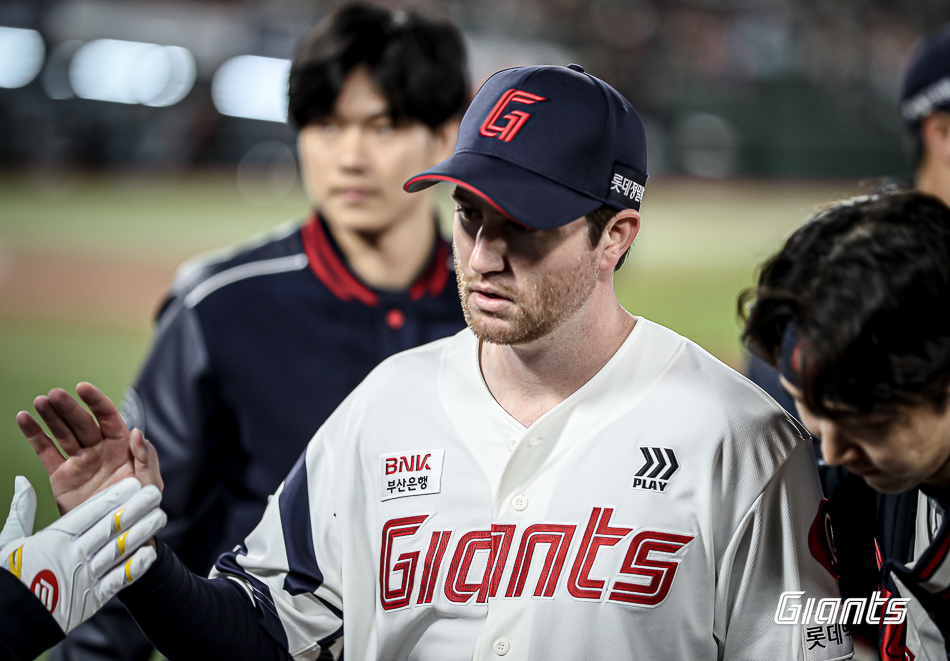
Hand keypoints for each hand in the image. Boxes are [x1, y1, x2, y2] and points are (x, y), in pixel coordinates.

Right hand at [0, 476, 165, 633]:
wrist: (10, 620)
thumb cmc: (10, 575)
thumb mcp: (12, 540)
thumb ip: (23, 510)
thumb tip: (23, 482)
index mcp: (53, 539)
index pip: (90, 513)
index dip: (115, 497)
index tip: (133, 484)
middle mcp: (73, 555)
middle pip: (111, 527)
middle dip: (136, 508)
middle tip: (155, 494)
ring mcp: (84, 577)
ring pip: (119, 549)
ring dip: (143, 532)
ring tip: (160, 517)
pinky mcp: (91, 599)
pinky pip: (118, 580)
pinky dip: (135, 566)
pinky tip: (151, 553)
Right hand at [17, 382, 162, 513]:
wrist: (118, 534)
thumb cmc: (138, 505)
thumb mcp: (150, 483)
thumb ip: (146, 458)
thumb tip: (137, 433)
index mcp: (121, 446)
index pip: (108, 417)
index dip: (96, 402)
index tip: (83, 388)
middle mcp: (98, 449)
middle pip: (81, 423)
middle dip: (68, 408)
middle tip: (54, 394)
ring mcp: (79, 461)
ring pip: (62, 433)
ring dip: (50, 417)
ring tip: (40, 401)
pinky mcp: (61, 476)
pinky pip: (46, 452)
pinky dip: (34, 436)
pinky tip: (25, 419)